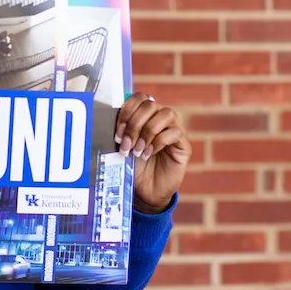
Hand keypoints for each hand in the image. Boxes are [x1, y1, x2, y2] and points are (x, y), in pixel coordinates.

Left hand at [115, 93, 191, 213]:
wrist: (146, 191)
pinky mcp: (184, 145)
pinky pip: (175, 132)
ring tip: (137, 150)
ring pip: (166, 114)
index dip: (127, 111)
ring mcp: (174, 130)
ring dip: (148, 131)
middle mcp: (161, 119)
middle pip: (151, 104)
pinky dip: (158, 142)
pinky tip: (148, 154)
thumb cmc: (133, 167)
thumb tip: (106, 120)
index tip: (117, 132)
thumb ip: (120, 132)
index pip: (139, 98)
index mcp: (145, 115)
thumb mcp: (122, 147)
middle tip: (126, 144)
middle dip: (134, 124)